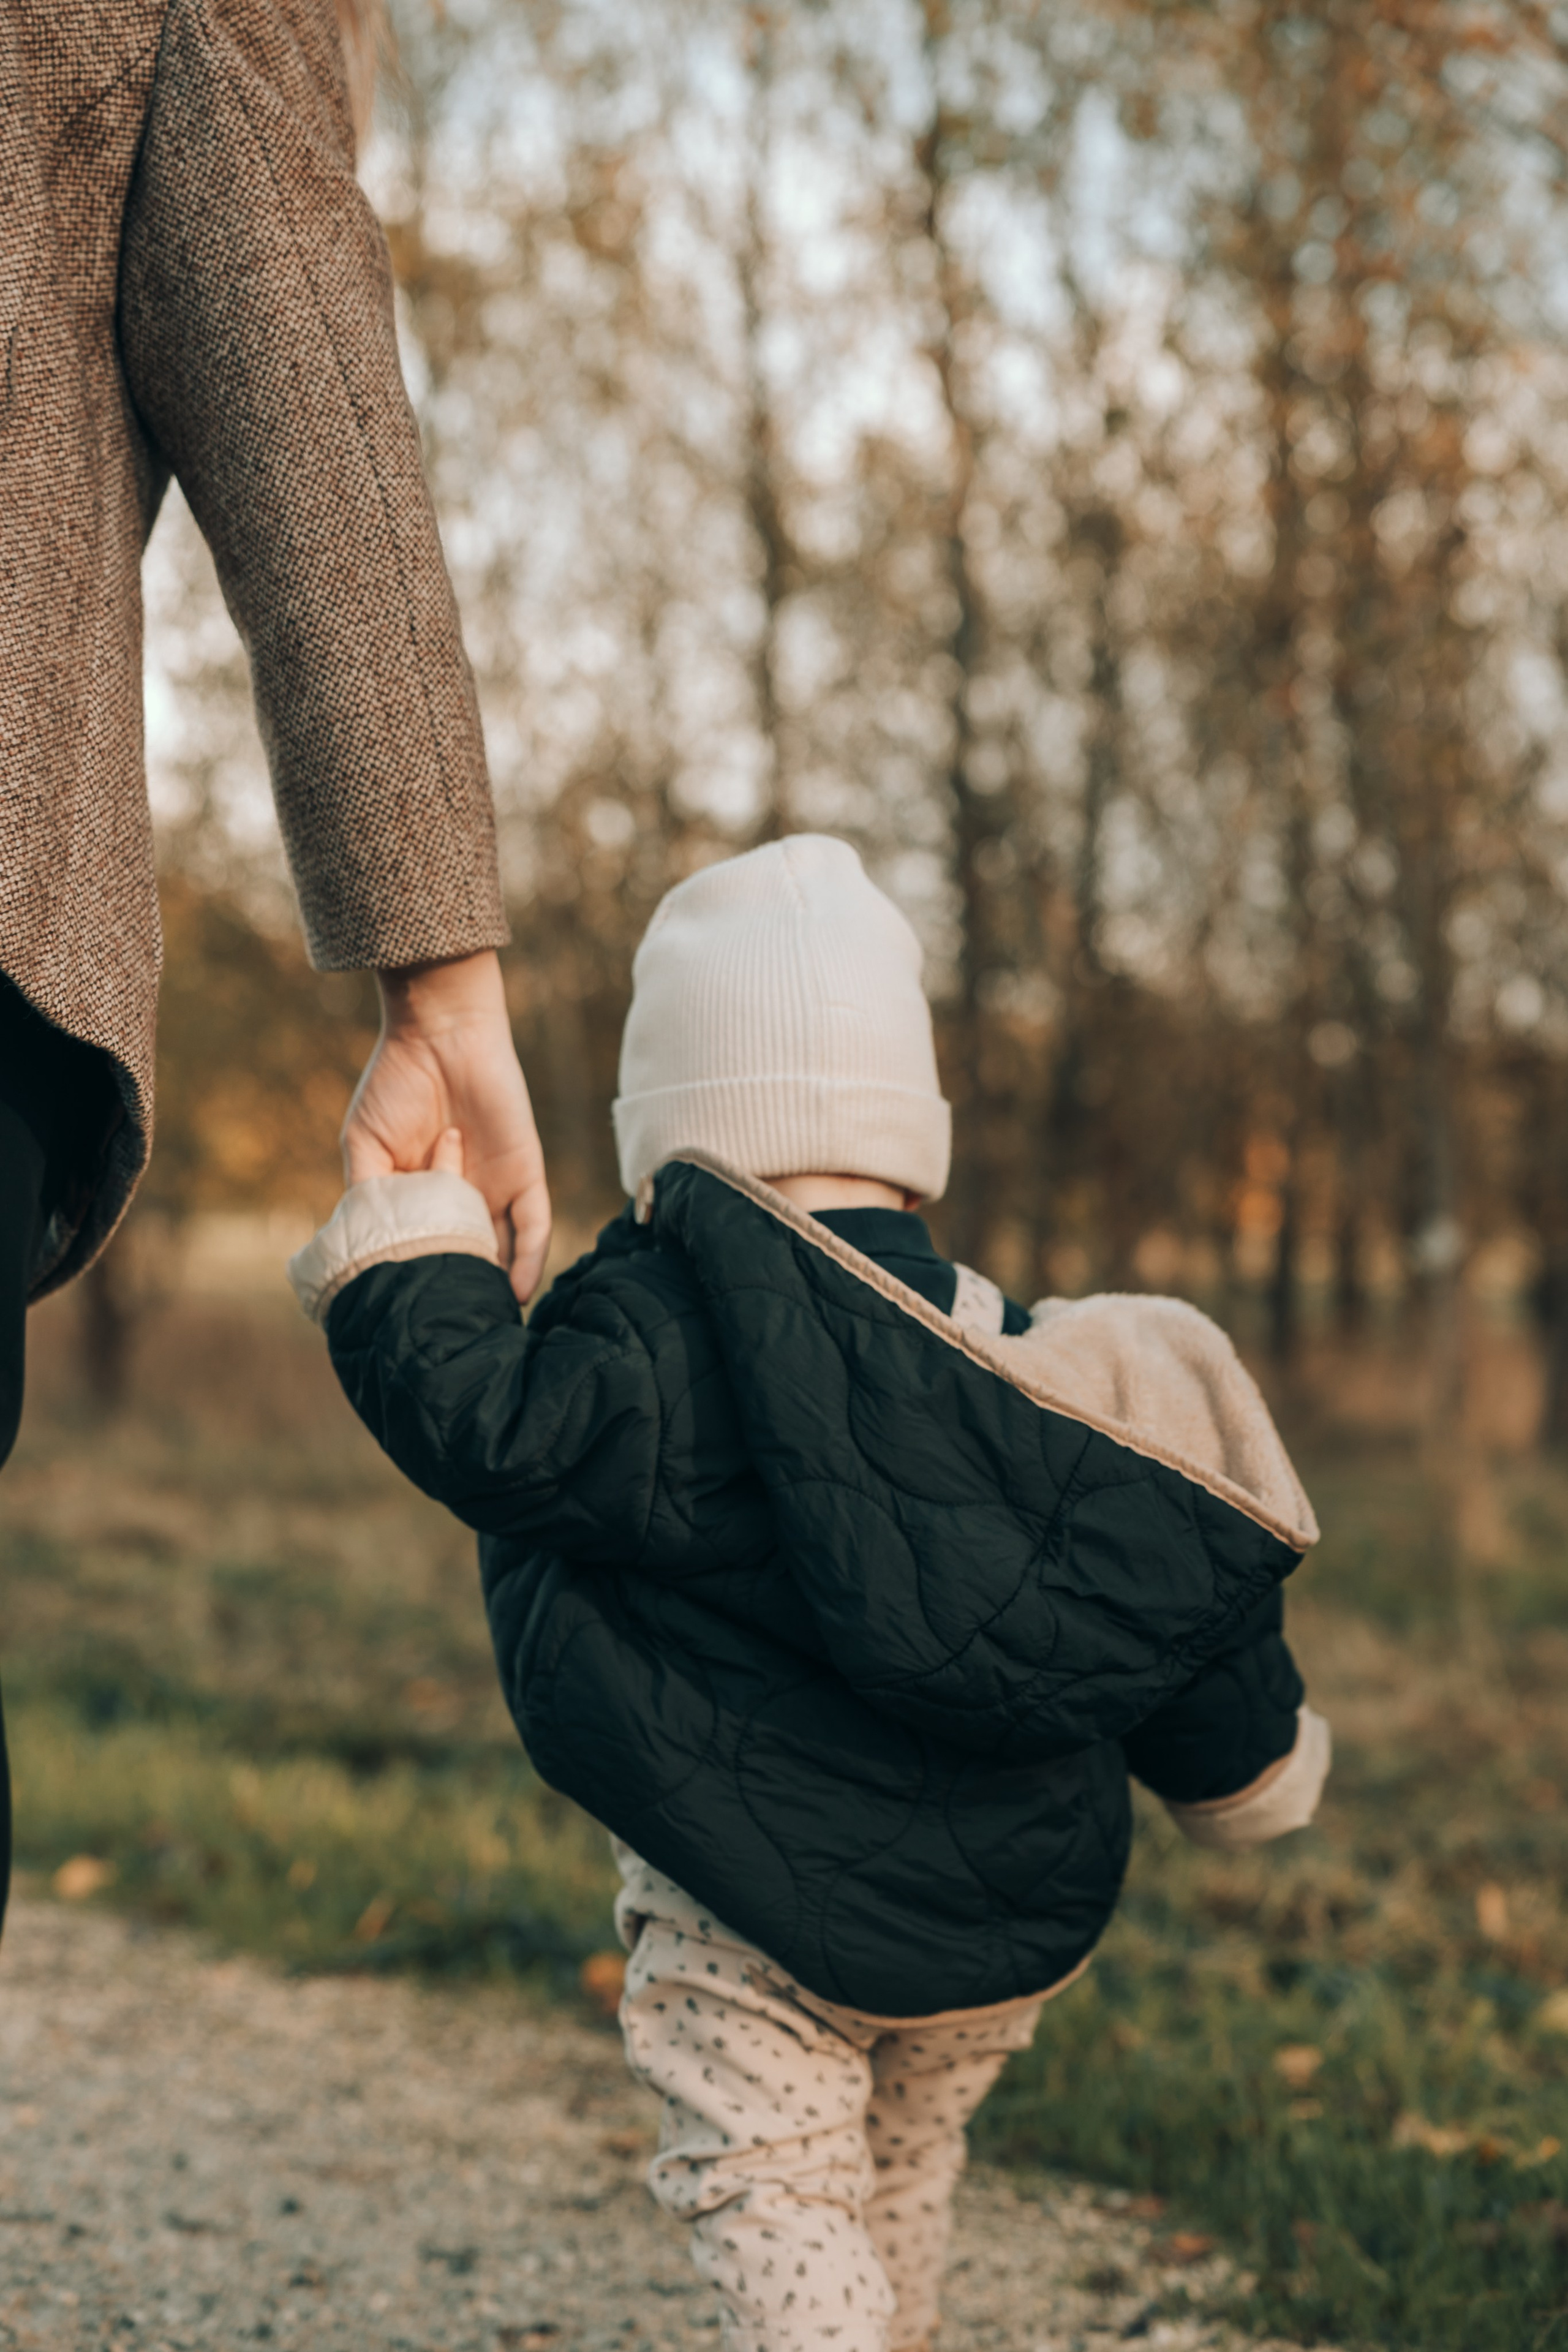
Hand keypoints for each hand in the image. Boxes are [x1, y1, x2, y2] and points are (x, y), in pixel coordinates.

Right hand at [341, 950, 551, 1300]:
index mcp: (422, 1194)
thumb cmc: (397, 1082)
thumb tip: (362, 1247)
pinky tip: (519, 1291)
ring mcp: (495, 1188)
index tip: (407, 1320)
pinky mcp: (526, 1174)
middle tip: (452, 1338)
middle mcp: (462, 1198)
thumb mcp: (365, 1145)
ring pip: (502, 1251)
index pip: (423, 1248)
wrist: (440, 1033)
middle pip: (465, 1258)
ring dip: (495, 1287)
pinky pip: (534, 1225)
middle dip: (461, 1293)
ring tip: (487, 1329)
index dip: (418, 1280)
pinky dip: (530, 1258)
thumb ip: (368, 1193)